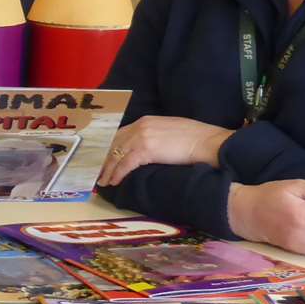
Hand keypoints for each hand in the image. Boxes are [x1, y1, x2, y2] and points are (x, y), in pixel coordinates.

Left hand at [97, 116, 232, 185]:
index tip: (104, 159)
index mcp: (146, 121)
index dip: (110, 148)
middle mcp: (141, 126)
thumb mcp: (170, 131)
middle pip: (114, 144)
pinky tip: (113, 182)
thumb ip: (155, 135)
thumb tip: (148, 148)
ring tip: (102, 181)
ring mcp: (142, 137)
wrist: (207, 142)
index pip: (120, 134)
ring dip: (107, 170)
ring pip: (117, 155)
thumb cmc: (195, 138)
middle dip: (104, 159)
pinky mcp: (146, 150)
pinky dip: (117, 174)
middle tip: (97, 172)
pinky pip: (125, 164)